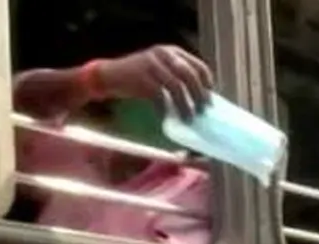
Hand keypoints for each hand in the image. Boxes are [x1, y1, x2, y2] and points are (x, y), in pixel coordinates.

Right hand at [98, 45, 213, 117]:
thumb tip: (198, 98)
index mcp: (172, 52)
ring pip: (176, 86)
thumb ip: (176, 78)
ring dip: (185, 104)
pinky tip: (164, 116)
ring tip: (188, 117)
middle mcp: (163, 54)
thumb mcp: (159, 71)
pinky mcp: (140, 77)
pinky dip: (163, 107)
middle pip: (189, 75)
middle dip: (199, 94)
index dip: (207, 83)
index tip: (210, 98)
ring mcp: (151, 64)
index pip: (198, 65)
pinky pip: (158, 95)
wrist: (108, 75)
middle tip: (203, 110)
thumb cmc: (137, 78)